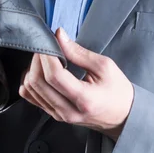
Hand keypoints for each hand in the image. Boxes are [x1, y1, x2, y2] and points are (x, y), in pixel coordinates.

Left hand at [18, 27, 133, 141]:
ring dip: (33, 69)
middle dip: (37, 59)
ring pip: (31, 89)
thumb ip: (78, 52)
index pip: (55, 76)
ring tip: (45, 58)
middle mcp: (68, 111)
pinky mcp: (53, 115)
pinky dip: (30, 81)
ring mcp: (59, 115)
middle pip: (38, 82)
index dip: (47, 55)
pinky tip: (40, 72)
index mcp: (84, 99)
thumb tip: (59, 36)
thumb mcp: (104, 66)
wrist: (123, 116)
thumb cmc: (117, 91)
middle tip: (46, 46)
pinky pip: (31, 97)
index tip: (50, 39)